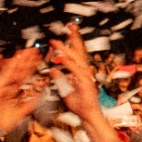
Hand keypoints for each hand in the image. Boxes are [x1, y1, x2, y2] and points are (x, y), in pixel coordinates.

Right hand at [0, 48, 41, 141]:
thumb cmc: (1, 124)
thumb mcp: (20, 112)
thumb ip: (29, 104)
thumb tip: (39, 97)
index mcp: (11, 93)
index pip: (23, 77)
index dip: (30, 68)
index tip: (37, 59)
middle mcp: (6, 88)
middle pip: (19, 72)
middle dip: (26, 61)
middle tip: (34, 50)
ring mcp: (0, 87)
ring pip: (12, 71)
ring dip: (20, 60)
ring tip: (27, 50)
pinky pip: (4, 75)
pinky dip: (10, 67)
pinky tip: (16, 59)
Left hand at [50, 25, 121, 141]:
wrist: (88, 116)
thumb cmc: (80, 106)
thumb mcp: (64, 90)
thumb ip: (59, 79)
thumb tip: (52, 69)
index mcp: (80, 72)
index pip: (75, 54)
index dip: (69, 44)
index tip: (62, 35)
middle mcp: (84, 71)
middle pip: (79, 51)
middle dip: (74, 38)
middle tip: (69, 25)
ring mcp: (86, 76)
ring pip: (77, 58)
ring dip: (68, 48)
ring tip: (58, 41)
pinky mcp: (86, 82)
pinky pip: (75, 70)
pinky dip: (68, 63)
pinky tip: (60, 57)